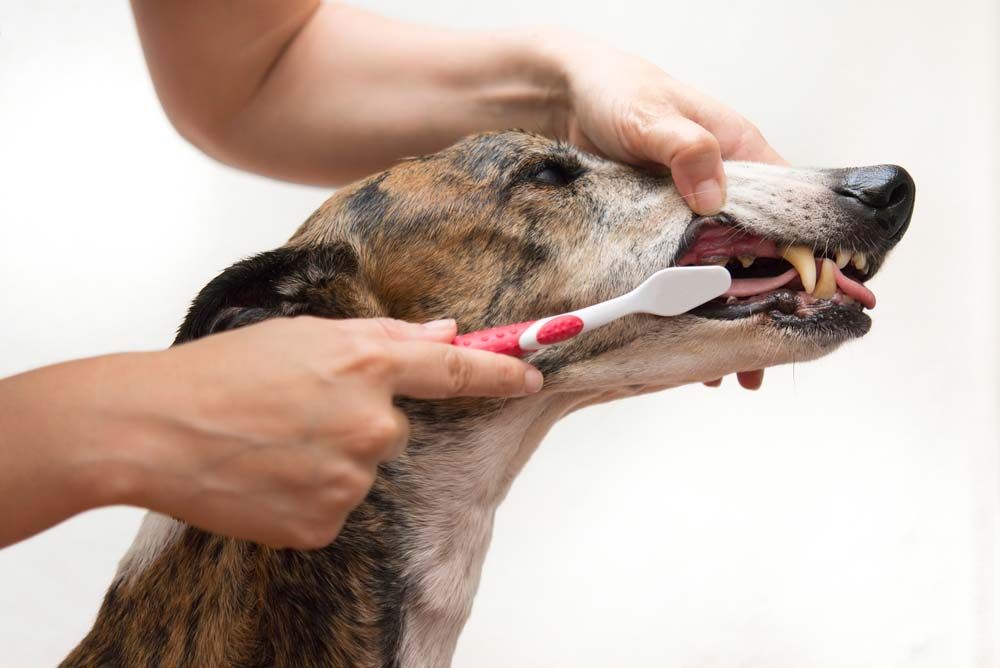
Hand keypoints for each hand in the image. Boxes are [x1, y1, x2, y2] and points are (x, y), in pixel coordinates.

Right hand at [0, 317, 541, 548]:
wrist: (155, 430)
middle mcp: (371, 424)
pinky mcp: (324, 524)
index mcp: (368, 364)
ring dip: (328, 459)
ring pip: (360, 469)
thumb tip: (444, 332)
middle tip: (296, 412)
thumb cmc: (221, 373)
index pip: (455, 368)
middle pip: (393, 428)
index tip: (529, 375)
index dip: (498, 370)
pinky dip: (307, 495)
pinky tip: (268, 476)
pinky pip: (333, 508)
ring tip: (271, 442)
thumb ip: (385, 336)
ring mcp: (350, 479)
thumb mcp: (303, 335)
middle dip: (356, 420)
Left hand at [545, 33, 781, 388]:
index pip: (792, 205)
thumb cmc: (617, 92)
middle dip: (774, 299)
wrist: (566, 97)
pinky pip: (691, 269)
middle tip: (773, 351)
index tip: (814, 293)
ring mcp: (695, 207)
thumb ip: (684, 149)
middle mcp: (724, 182)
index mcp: (738, 151)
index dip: (808, 251)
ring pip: (729, 266)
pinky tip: (696, 337)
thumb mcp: (650, 117)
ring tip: (740, 367)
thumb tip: (713, 192)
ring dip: (736, 311)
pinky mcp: (665, 225)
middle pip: (765, 248)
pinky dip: (697, 303)